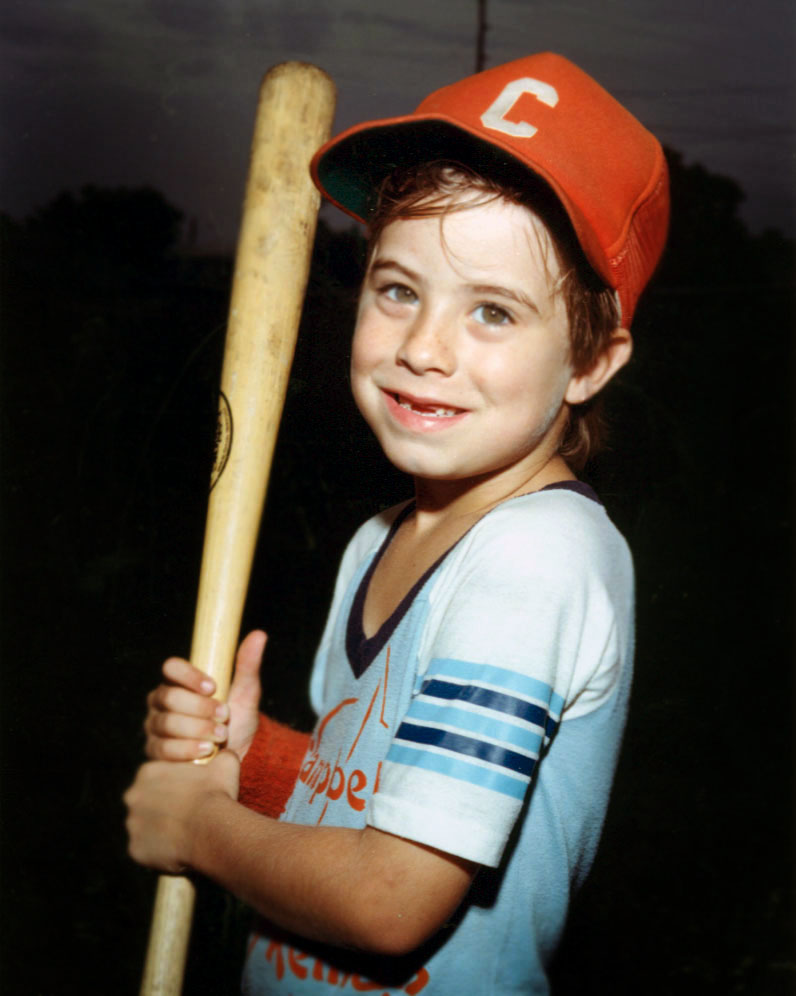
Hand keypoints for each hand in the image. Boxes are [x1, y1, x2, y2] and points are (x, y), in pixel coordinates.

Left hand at [124, 750, 238, 872]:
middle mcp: (132, 796)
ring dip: (158, 831)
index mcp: (147, 772)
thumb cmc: (217, 794)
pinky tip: (178, 850)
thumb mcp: (225, 765)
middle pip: (145, 803)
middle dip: (161, 809)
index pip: (155, 778)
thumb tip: (226, 753)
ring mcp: (132, 824)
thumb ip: (222, 756)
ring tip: (184, 835)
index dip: (174, 787)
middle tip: (186, 816)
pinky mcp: (135, 849)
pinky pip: (146, 851)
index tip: (189, 795)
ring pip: (144, 828)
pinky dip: (158, 852)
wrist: (212, 828)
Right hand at [144, 630, 265, 761]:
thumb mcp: (245, 692)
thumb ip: (247, 665)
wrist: (237, 755)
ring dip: (197, 729)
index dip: (189, 676)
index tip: (213, 687)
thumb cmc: (237, 718)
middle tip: (225, 715)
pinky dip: (187, 750)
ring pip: (167, 723)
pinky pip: (163, 749)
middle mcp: (161, 701)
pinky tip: (206, 751)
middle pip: (169, 697)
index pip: (171, 667)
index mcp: (179, 680)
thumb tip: (259, 634)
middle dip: (200, 708)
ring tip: (221, 735)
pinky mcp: (155, 751)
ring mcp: (155, 726)